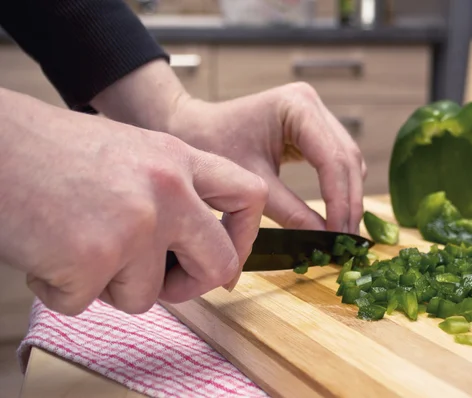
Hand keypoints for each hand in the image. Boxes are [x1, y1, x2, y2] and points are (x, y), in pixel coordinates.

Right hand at [0, 87, 266, 315]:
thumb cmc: (48, 151)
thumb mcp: (128, 153)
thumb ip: (168, 192)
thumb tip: (189, 246)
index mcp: (177, 160)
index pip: (248, 195)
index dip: (245, 236)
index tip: (228, 258)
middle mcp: (167, 190)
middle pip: (219, 262)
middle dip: (192, 286)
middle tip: (163, 287)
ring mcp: (135, 225)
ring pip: (145, 295)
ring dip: (108, 286)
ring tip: (73, 247)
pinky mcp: (94, 258)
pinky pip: (87, 303)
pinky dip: (61, 289)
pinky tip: (44, 252)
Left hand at [90, 60, 365, 232]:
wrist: (188, 127)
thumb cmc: (209, 145)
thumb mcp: (252, 182)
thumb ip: (290, 212)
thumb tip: (323, 242)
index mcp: (296, 107)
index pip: (332, 159)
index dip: (340, 201)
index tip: (340, 237)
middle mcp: (311, 104)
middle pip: (347, 159)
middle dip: (349, 203)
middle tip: (347, 243)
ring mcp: (314, 114)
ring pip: (348, 161)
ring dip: (348, 197)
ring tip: (343, 234)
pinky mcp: (311, 128)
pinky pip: (336, 161)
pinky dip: (339, 189)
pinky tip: (334, 216)